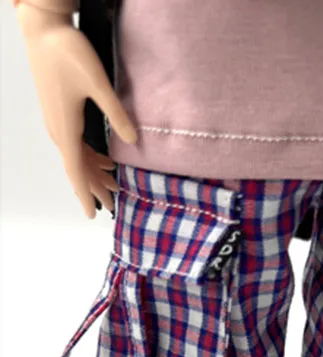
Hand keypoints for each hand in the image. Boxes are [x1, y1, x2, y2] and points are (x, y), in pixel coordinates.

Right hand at [16, 3, 136, 217]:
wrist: (43, 30)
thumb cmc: (68, 53)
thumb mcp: (98, 84)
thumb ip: (116, 114)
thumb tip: (133, 143)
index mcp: (66, 129)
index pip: (76, 171)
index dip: (85, 194)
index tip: (93, 215)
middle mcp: (59, 130)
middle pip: (78, 168)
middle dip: (96, 188)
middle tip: (115, 205)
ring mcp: (58, 122)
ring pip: (77, 157)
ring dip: (95, 172)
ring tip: (116, 186)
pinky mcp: (61, 113)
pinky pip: (75, 143)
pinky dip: (90, 156)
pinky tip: (107, 160)